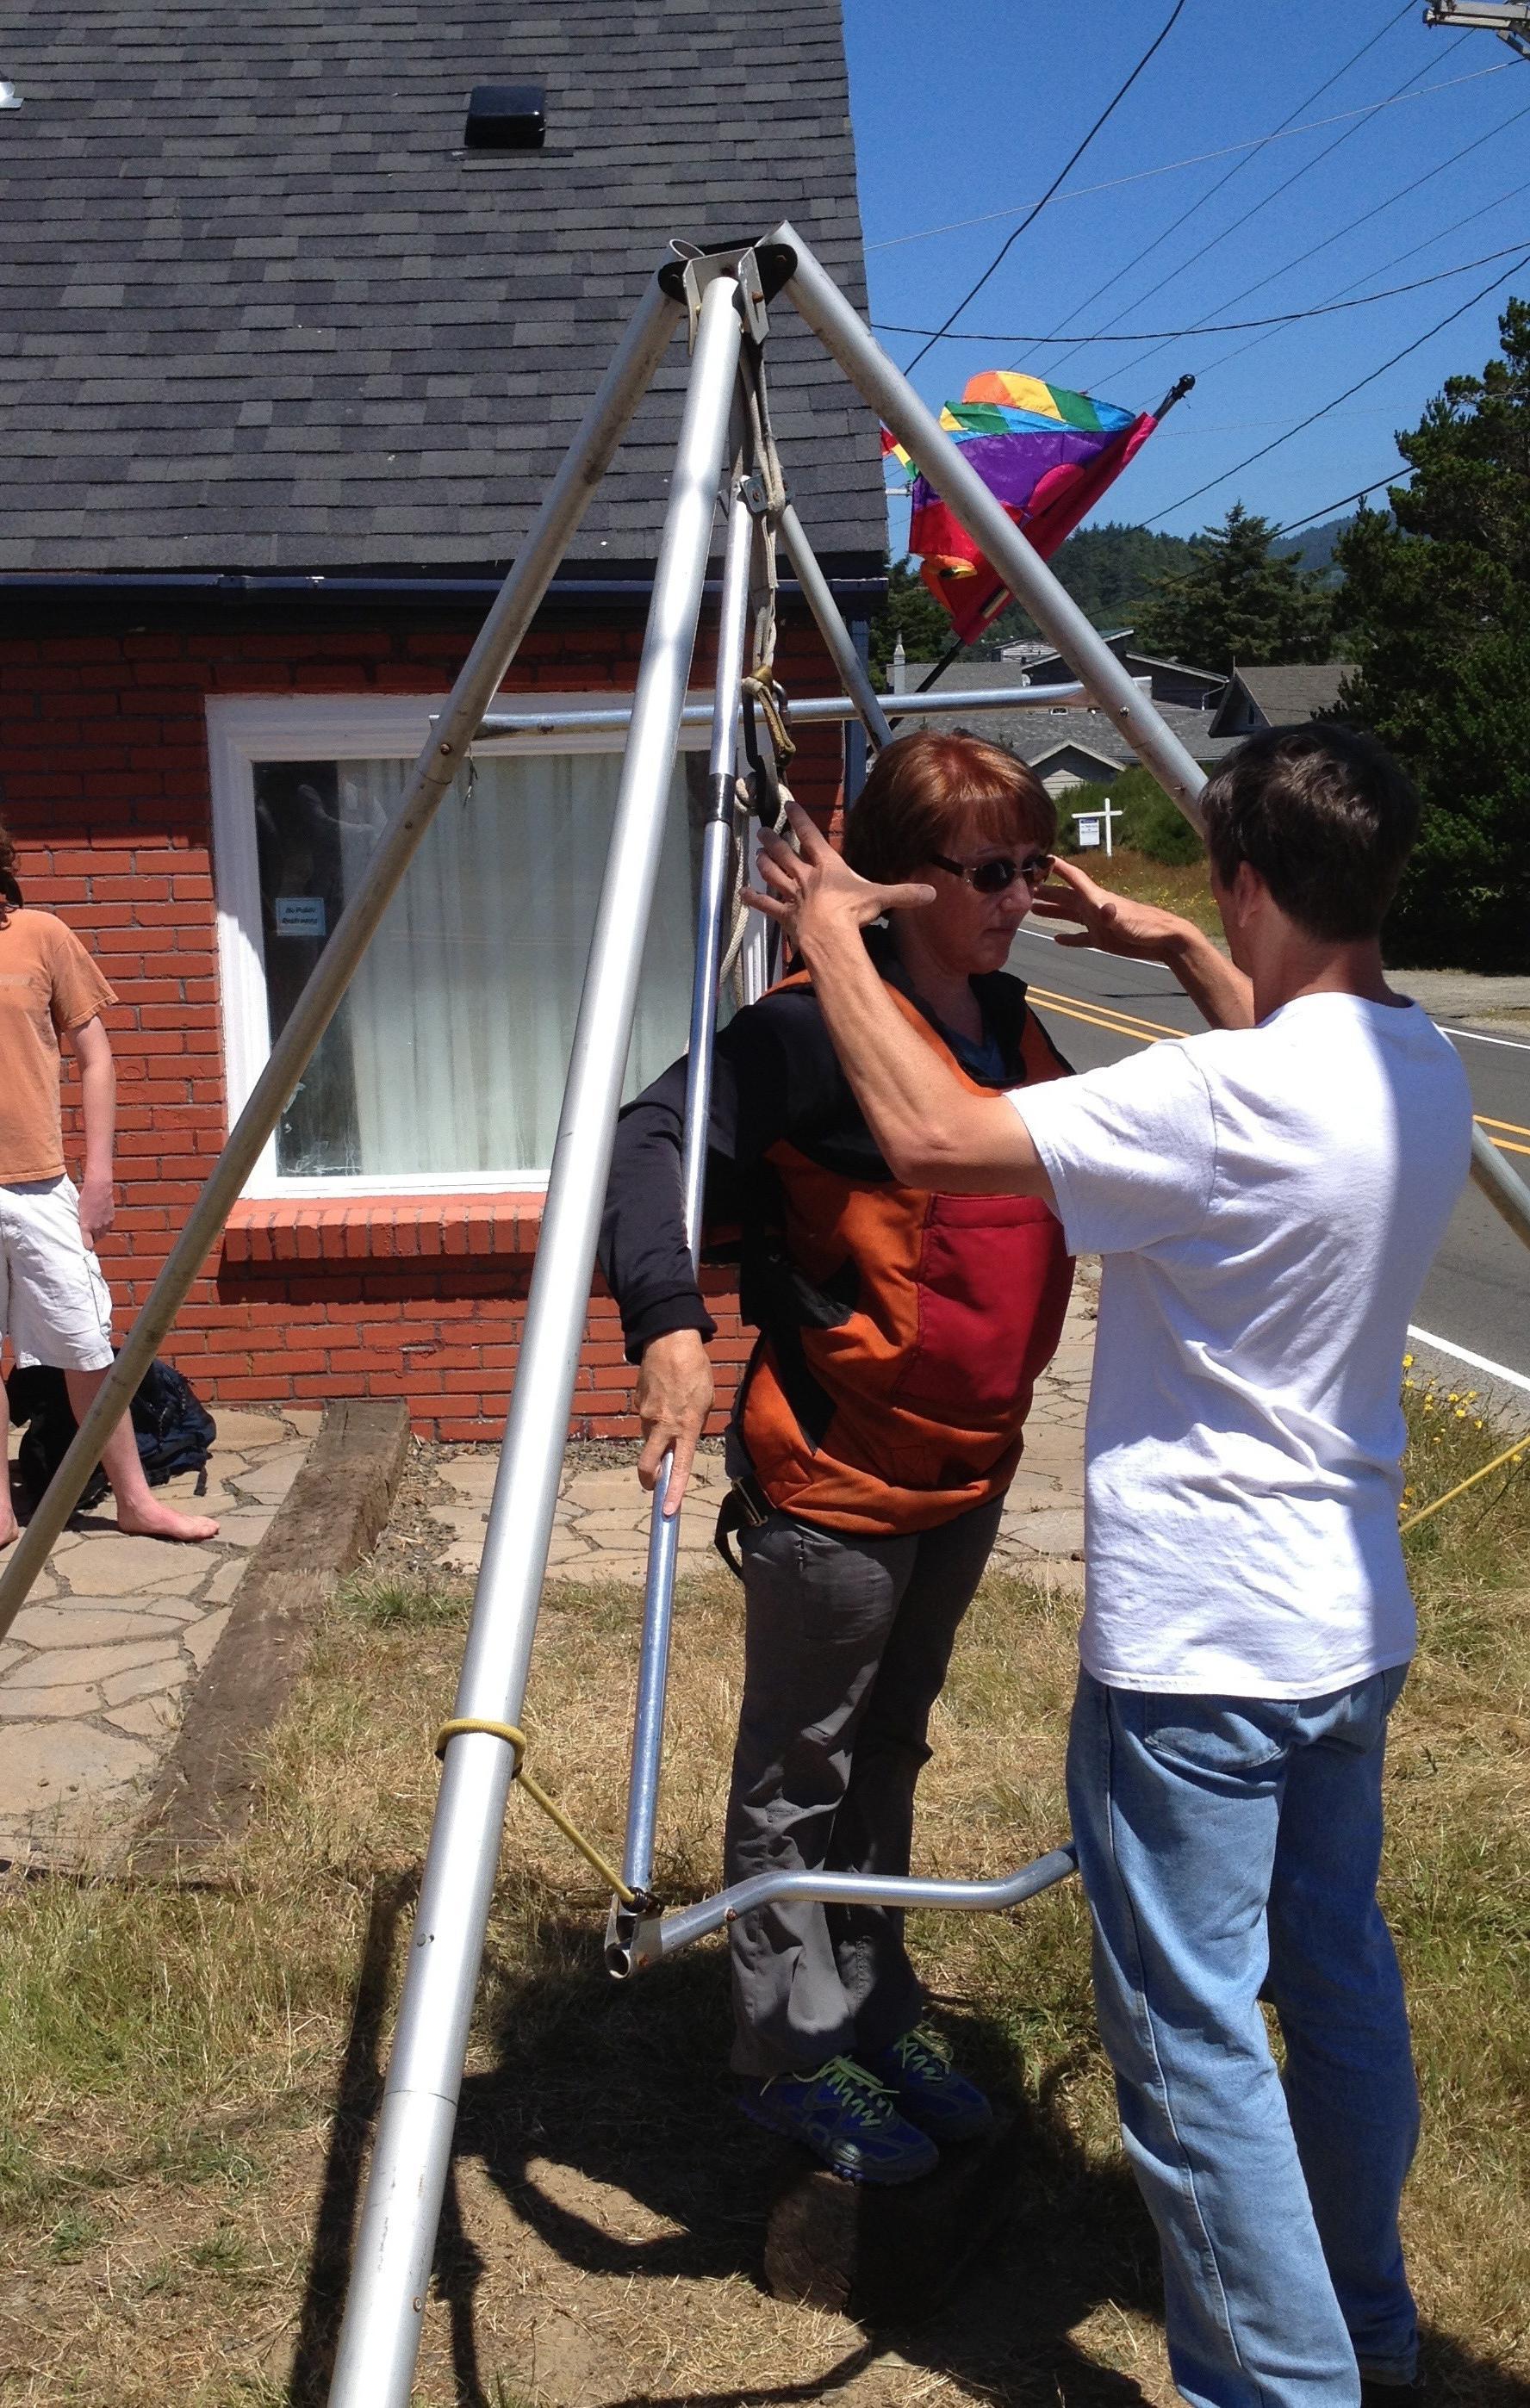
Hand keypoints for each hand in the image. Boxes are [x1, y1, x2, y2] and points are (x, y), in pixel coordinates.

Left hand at [76, 1177, 114, 1245]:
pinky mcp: (111, 1219)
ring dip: (99, 1233)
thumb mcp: (79, 1210)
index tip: (84, 1243)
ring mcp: (105, 1224)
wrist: (99, 1188)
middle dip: (92, 1238)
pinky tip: (101, 1220)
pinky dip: (105, 1227)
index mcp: (85, 1226)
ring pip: (102, 1235)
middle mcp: (96, 1227)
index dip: (86, 1245)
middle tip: (88, 1234)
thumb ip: (82, 1221)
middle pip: (96, 1240)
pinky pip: (108, 1228)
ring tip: (95, 1227)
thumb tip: (82, 1227)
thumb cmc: (85, 1197)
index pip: (88, 1245)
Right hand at [634, 1329, 713, 1516]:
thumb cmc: (695, 1369)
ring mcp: (646, 1416)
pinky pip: (646, 1420)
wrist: (669, 1341)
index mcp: (686, 1427)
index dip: (673, 1492)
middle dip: (650, 1479)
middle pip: (648, 1465)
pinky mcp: (637, 1404)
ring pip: (649, 1439)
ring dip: (658, 1438)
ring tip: (673, 1412)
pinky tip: (664, 1399)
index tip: (668, 1511)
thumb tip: (683, 1438)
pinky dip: (654, 1418)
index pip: (679, 1468)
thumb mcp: (706, 1401)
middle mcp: (663, 1425)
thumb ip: (695, 1425)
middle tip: (654, 1483)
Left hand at [745, 795, 933, 955]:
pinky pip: (767, 906)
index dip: (799, 819)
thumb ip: (905, 894)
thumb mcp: (882, 898)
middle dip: (773, 841)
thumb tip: (932, 893)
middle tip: (762, 830)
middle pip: (785, 854)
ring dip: (765, 864)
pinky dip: (754, 899)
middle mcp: (806, 877)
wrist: (829, 934)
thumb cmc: (853, 912)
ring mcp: (793, 896)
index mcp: (828, 866)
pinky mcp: (785, 915)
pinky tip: (743, 893)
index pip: (811, 836)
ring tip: (756, 855)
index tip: (787, 804)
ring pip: (773, 875)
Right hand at [1030, 856, 1199, 963]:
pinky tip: (1057, 939)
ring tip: (1032, 908)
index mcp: (1095, 898)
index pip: (1073, 877)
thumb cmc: (1145, 927)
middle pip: (1064, 895)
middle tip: (1024, 888)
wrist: (1163, 941)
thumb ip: (1112, 914)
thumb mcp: (1125, 919)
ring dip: (1051, 911)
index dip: (1058, 867)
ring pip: (1068, 914)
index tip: (1040, 857)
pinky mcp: (1102, 938)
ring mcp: (1097, 922)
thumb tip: (1103, 909)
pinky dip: (1068, 938)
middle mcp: (1092, 906)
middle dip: (1045, 890)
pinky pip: (1080, 937)